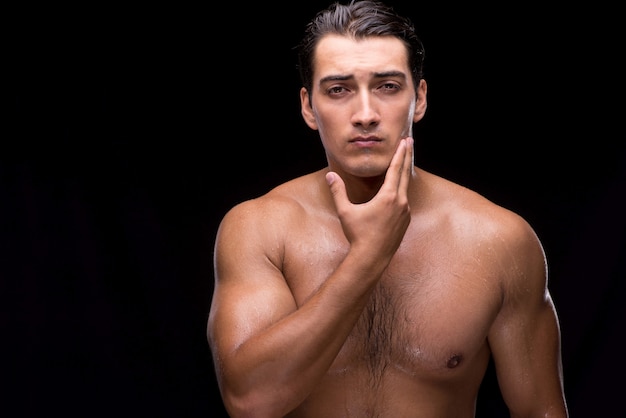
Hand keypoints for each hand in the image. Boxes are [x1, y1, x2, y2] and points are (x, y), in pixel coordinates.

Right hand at [325, 137, 412, 260]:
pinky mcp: (405, 220)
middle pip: (405, 173)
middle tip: (409, 141)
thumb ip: (338, 192)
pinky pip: (404, 200)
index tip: (404, 141)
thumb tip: (329, 175)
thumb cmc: (358, 235)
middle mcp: (400, 202)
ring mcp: (405, 212)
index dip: (400, 153)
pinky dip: (401, 190)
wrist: (372, 258)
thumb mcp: (345, 212)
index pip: (395, 169)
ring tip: (402, 163)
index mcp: (388, 197)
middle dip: (407, 156)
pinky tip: (397, 189)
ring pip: (405, 187)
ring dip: (404, 173)